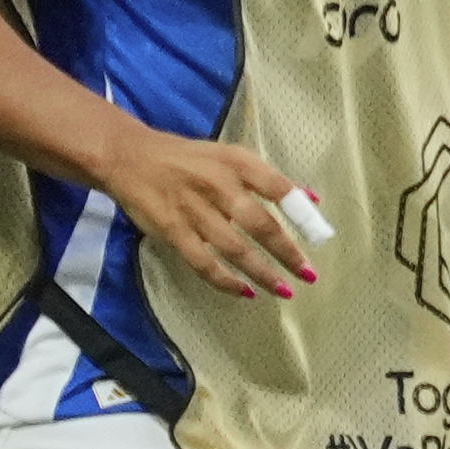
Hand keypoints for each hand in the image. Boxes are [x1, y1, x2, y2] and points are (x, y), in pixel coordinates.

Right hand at [106, 125, 315, 302]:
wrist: (129, 158)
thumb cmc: (189, 159)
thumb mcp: (230, 156)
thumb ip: (267, 179)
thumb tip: (310, 199)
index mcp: (237, 163)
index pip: (278, 188)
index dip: (302, 212)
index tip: (320, 235)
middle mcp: (218, 186)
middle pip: (261, 224)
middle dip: (287, 253)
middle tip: (308, 274)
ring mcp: (194, 211)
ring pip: (235, 249)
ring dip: (262, 273)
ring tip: (284, 290)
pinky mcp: (172, 232)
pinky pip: (203, 263)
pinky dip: (225, 281)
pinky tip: (245, 292)